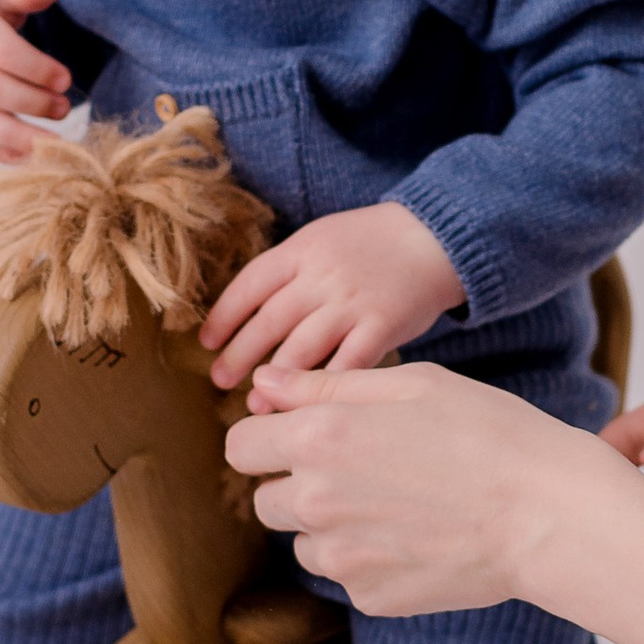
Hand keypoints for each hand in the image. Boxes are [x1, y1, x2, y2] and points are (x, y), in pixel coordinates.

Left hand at [198, 202, 463, 389]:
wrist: (437, 236)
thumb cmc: (373, 244)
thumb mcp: (323, 238)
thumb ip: (290, 272)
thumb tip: (247, 313)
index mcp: (302, 250)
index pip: (250, 285)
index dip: (224, 316)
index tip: (207, 342)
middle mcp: (322, 276)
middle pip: (269, 321)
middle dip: (240, 354)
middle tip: (219, 381)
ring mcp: (352, 302)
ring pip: (301, 348)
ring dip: (274, 380)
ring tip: (255, 404)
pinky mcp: (382, 326)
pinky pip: (346, 364)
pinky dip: (322, 388)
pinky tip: (306, 407)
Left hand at [227, 359, 625, 613]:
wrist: (549, 514)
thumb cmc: (490, 433)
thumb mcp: (411, 384)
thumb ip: (325, 387)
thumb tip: (263, 387)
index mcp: (317, 438)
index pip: (241, 446)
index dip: (270, 439)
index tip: (304, 438)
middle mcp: (315, 502)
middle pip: (265, 500)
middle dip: (298, 484)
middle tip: (365, 471)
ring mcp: (341, 557)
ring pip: (304, 542)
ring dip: (332, 526)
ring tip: (399, 505)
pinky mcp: (370, 597)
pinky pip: (348, 576)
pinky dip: (371, 559)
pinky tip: (420, 537)